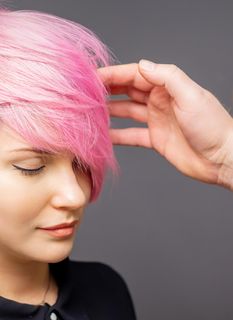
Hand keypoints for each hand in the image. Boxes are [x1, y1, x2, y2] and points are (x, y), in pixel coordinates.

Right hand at [98, 60, 232, 189]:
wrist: (221, 158)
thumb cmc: (211, 125)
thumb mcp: (190, 95)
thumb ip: (167, 77)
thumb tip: (142, 64)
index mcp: (167, 87)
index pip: (134, 76)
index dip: (113, 75)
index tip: (92, 77)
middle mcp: (159, 101)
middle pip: (127, 92)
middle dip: (106, 91)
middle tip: (85, 94)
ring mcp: (156, 120)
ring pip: (126, 112)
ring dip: (108, 112)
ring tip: (89, 113)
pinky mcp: (155, 139)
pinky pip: (131, 135)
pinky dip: (117, 135)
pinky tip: (103, 135)